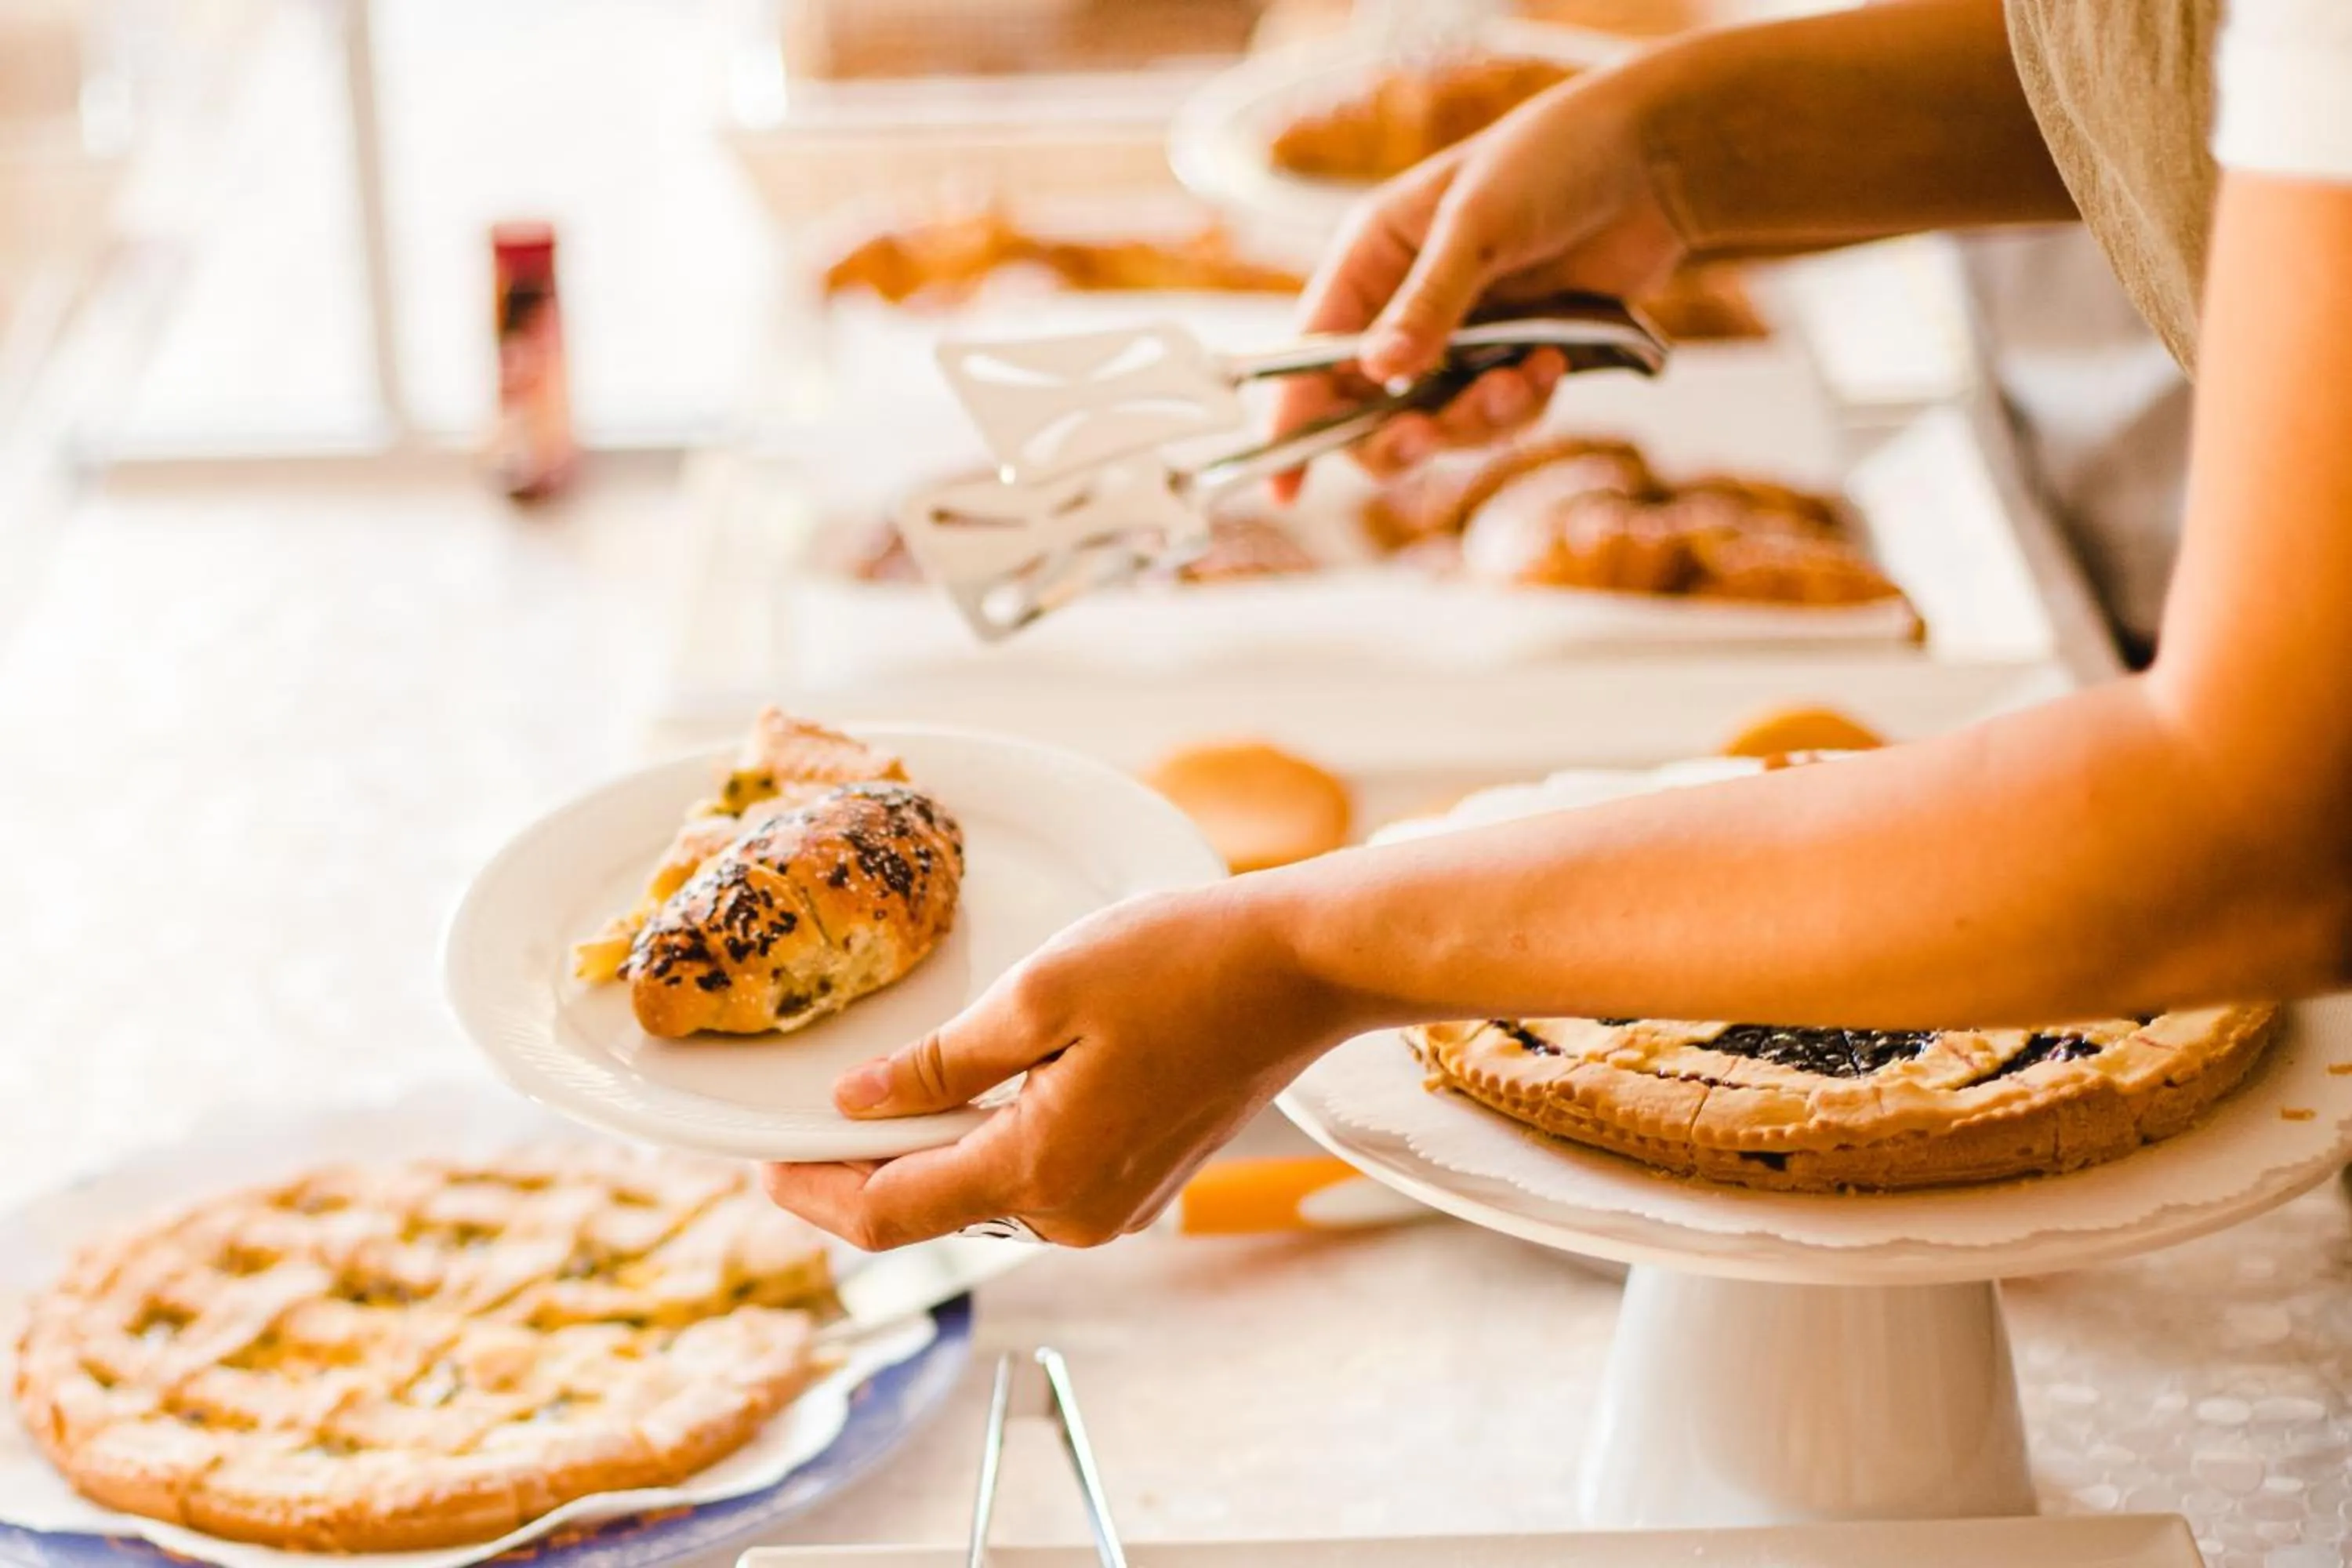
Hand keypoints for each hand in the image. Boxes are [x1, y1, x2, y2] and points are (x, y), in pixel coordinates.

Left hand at [760, 882, 1349, 1248]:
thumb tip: (858, 1103)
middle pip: (930, 1213)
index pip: (887, 1216)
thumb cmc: (1181, 961)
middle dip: (858, 1173)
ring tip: (870, 1103)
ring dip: (922, 1157)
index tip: (759, 1157)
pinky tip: (961, 1096)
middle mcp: (1075, 1214)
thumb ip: (940, 1062)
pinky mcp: (1140, 1182)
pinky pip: (1035, 1178)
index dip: (810, 1194)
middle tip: (799, 1122)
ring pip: (983, 1195)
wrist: (1302, 968)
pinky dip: (984, 1145)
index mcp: (1040, 1170)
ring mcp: (1113, 1206)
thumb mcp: (1040, 992)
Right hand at [1271, 56, 1690, 497]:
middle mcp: (1403, 307)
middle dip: (1400, 434)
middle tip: (1428, 437)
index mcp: (1370, 260)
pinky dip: (1523, 406)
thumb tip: (1379, 373)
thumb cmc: (1552, 159)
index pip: (1311, 356)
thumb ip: (1430, 301)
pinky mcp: (1513, 357)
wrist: (1652, 161)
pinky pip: (1500, 418)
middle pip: (1368, 412)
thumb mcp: (1478, 223)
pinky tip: (1552, 365)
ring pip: (1440, 425)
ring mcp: (1460, 338)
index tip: (1283, 488)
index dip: (1292, 422)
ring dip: (1478, 419)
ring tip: (1524, 377)